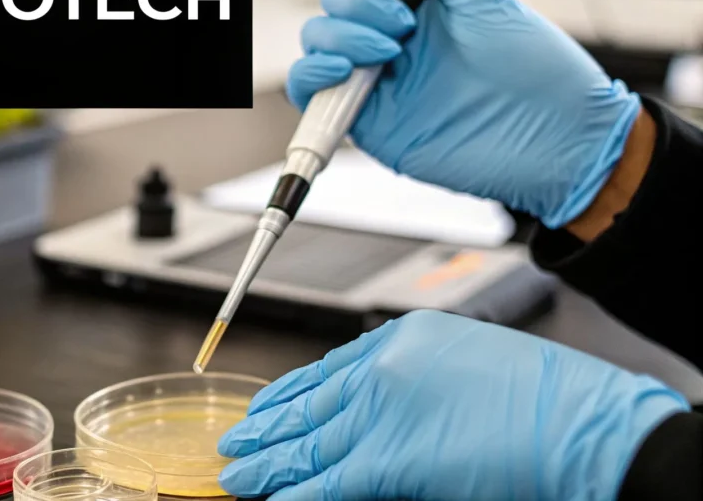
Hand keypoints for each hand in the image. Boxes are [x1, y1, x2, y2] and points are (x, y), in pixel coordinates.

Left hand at [217, 310, 686, 499]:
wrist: (585, 425)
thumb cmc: (544, 399)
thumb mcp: (468, 368)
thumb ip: (413, 388)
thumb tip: (381, 414)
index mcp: (404, 338)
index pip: (332, 369)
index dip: (294, 393)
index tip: (269, 404)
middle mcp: (384, 369)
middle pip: (312, 405)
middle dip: (270, 426)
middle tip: (237, 438)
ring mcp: (384, 412)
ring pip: (311, 441)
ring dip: (270, 461)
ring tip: (238, 470)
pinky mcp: (390, 459)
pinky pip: (330, 479)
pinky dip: (296, 490)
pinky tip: (269, 496)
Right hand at [288, 0, 641, 227]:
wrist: (556, 136)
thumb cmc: (536, 70)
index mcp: (418, 17)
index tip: (408, 10)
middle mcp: (393, 49)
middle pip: (331, 15)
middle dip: (352, 12)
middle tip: (400, 33)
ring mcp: (379, 87)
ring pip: (316, 49)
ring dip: (334, 40)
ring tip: (382, 53)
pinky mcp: (371, 126)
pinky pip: (312, 98)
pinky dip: (309, 76)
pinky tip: (338, 69)